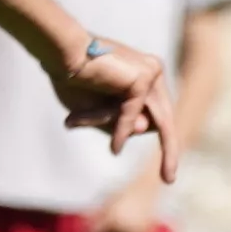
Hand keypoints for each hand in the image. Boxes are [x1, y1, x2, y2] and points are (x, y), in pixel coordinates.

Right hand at [40, 26, 176, 171]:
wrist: (61, 51)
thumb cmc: (73, 79)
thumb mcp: (99, 112)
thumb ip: (120, 123)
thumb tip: (144, 130)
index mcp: (145, 75)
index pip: (157, 114)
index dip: (156, 137)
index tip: (165, 165)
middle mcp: (152, 72)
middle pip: (165, 119)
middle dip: (169, 150)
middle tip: (169, 180)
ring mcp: (151, 73)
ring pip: (146, 120)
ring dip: (111, 126)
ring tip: (76, 119)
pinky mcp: (143, 78)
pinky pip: (132, 115)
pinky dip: (120, 130)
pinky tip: (114, 148)